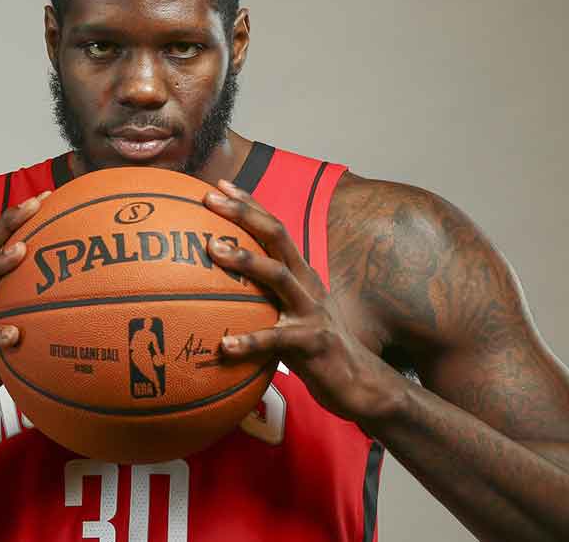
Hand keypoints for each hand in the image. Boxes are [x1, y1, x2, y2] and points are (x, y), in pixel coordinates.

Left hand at [203, 180, 406, 426]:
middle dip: (244, 214)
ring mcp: (311, 311)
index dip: (249, 204)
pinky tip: (225, 345)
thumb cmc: (313, 346)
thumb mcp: (289, 311)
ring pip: (278, 276)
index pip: (274, 227)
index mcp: (300, 272)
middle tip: (210, 199)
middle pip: (277, 236)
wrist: (358, 383)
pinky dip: (250, 341)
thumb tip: (217, 287)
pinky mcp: (311, 343)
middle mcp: (307, 283)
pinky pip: (277, 340)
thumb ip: (263, 294)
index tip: (219, 185)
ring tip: (213, 251)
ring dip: (246, 260)